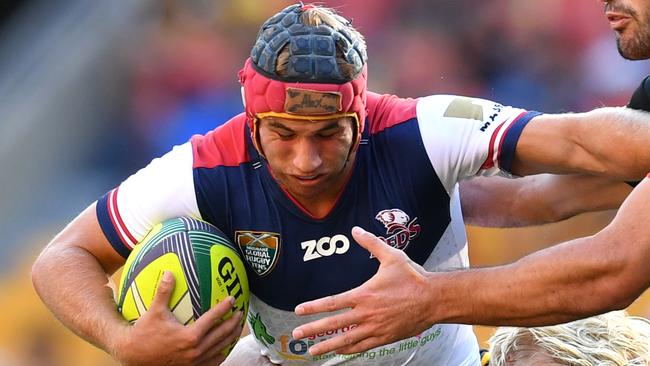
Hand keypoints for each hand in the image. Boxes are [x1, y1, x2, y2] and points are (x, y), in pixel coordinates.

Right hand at [112, 271, 243, 365]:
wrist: (133, 356)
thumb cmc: (144, 333)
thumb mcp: (154, 312)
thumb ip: (164, 292)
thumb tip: (169, 273)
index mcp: (190, 337)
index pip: (212, 319)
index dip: (224, 308)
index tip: (232, 299)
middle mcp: (195, 351)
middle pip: (222, 335)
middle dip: (233, 323)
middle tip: (240, 312)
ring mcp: (195, 362)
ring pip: (220, 350)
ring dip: (231, 338)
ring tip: (237, 328)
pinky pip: (213, 362)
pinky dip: (221, 353)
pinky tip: (224, 347)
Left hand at [292, 227, 434, 355]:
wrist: (434, 299)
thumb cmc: (413, 277)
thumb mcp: (392, 256)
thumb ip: (371, 243)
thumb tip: (356, 229)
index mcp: (364, 295)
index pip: (332, 303)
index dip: (314, 307)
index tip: (298, 311)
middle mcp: (367, 314)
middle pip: (334, 325)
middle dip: (313, 330)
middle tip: (296, 335)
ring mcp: (375, 328)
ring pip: (346, 340)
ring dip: (327, 346)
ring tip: (312, 351)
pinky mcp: (385, 338)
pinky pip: (363, 346)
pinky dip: (349, 350)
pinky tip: (339, 352)